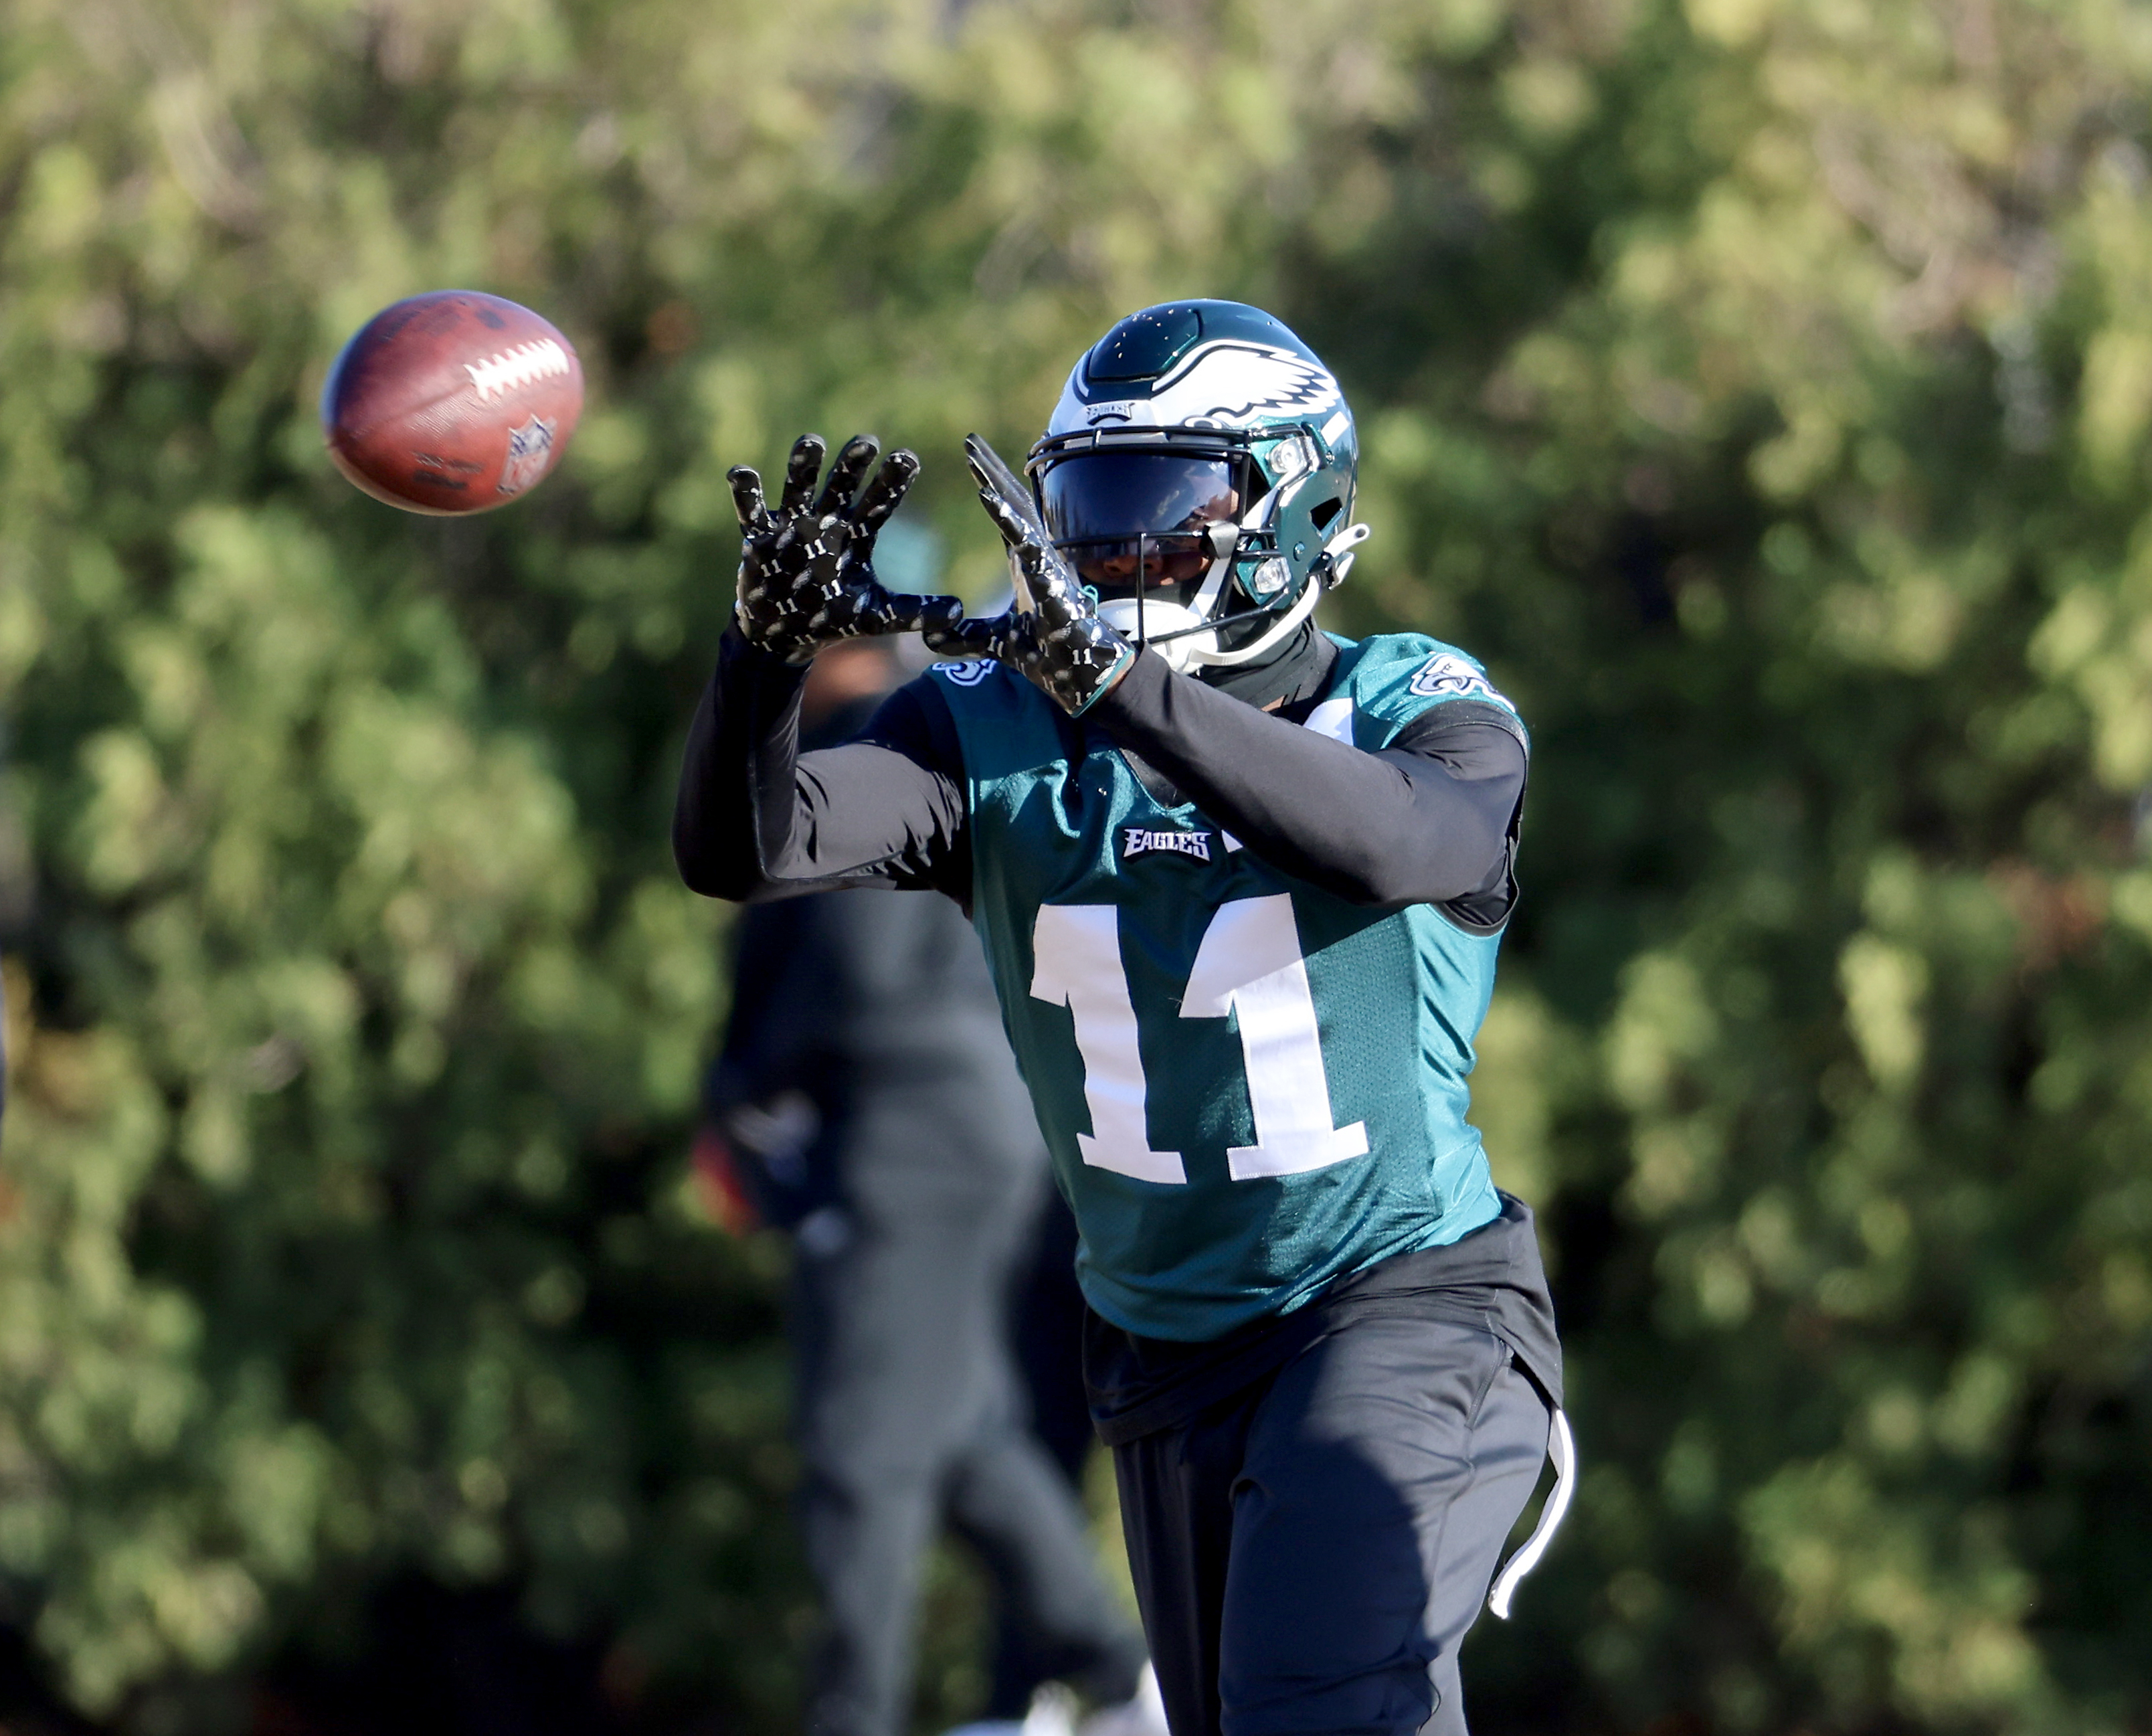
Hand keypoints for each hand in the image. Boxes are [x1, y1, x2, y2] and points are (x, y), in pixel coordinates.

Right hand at [728, 434, 964, 663]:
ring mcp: (792, 525)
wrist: (785, 635)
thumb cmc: (833, 619)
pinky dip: (745, 492)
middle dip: (852, 465)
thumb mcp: (876, 617)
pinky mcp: (759, 537)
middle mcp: (826, 521)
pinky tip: (741, 472)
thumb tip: (960, 612)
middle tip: (866, 443)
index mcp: (856, 534)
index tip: (908, 457)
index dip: (892, 481)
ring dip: (803, 466)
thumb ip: (915, 611)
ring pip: (798, 488)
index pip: (878, 503)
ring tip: (812, 442)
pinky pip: (751, 510)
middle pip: (841, 486)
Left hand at [922, 434, 1134, 715]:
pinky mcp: (1050, 581)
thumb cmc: (1051, 656)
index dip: (991, 487)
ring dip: (996, 484)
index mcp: (1026, 566)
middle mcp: (1038, 558)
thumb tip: (931, 638)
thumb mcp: (998, 644)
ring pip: (1019, 515)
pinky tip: (987, 495)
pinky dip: (1006, 518)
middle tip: (969, 440)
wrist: (1085, 679)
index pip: (1006, 518)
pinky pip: (1025, 543)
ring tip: (973, 457)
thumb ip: (967, 638)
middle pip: (1013, 504)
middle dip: (992, 471)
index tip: (971, 459)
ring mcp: (1047, 566)